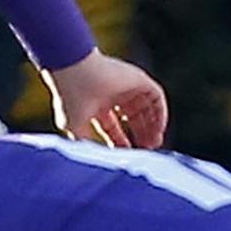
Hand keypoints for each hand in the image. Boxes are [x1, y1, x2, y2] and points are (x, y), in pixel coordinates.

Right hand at [44, 49, 167, 149]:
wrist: (75, 71)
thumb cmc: (70, 98)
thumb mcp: (74, 126)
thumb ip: (85, 143)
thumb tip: (93, 159)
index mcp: (95, 104)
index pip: (112, 126)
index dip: (120, 141)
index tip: (126, 155)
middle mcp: (111, 95)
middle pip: (132, 118)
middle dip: (139, 135)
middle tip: (146, 150)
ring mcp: (126, 86)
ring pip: (146, 108)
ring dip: (152, 126)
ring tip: (155, 143)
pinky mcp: (138, 79)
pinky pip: (156, 97)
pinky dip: (160, 112)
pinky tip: (159, 127)